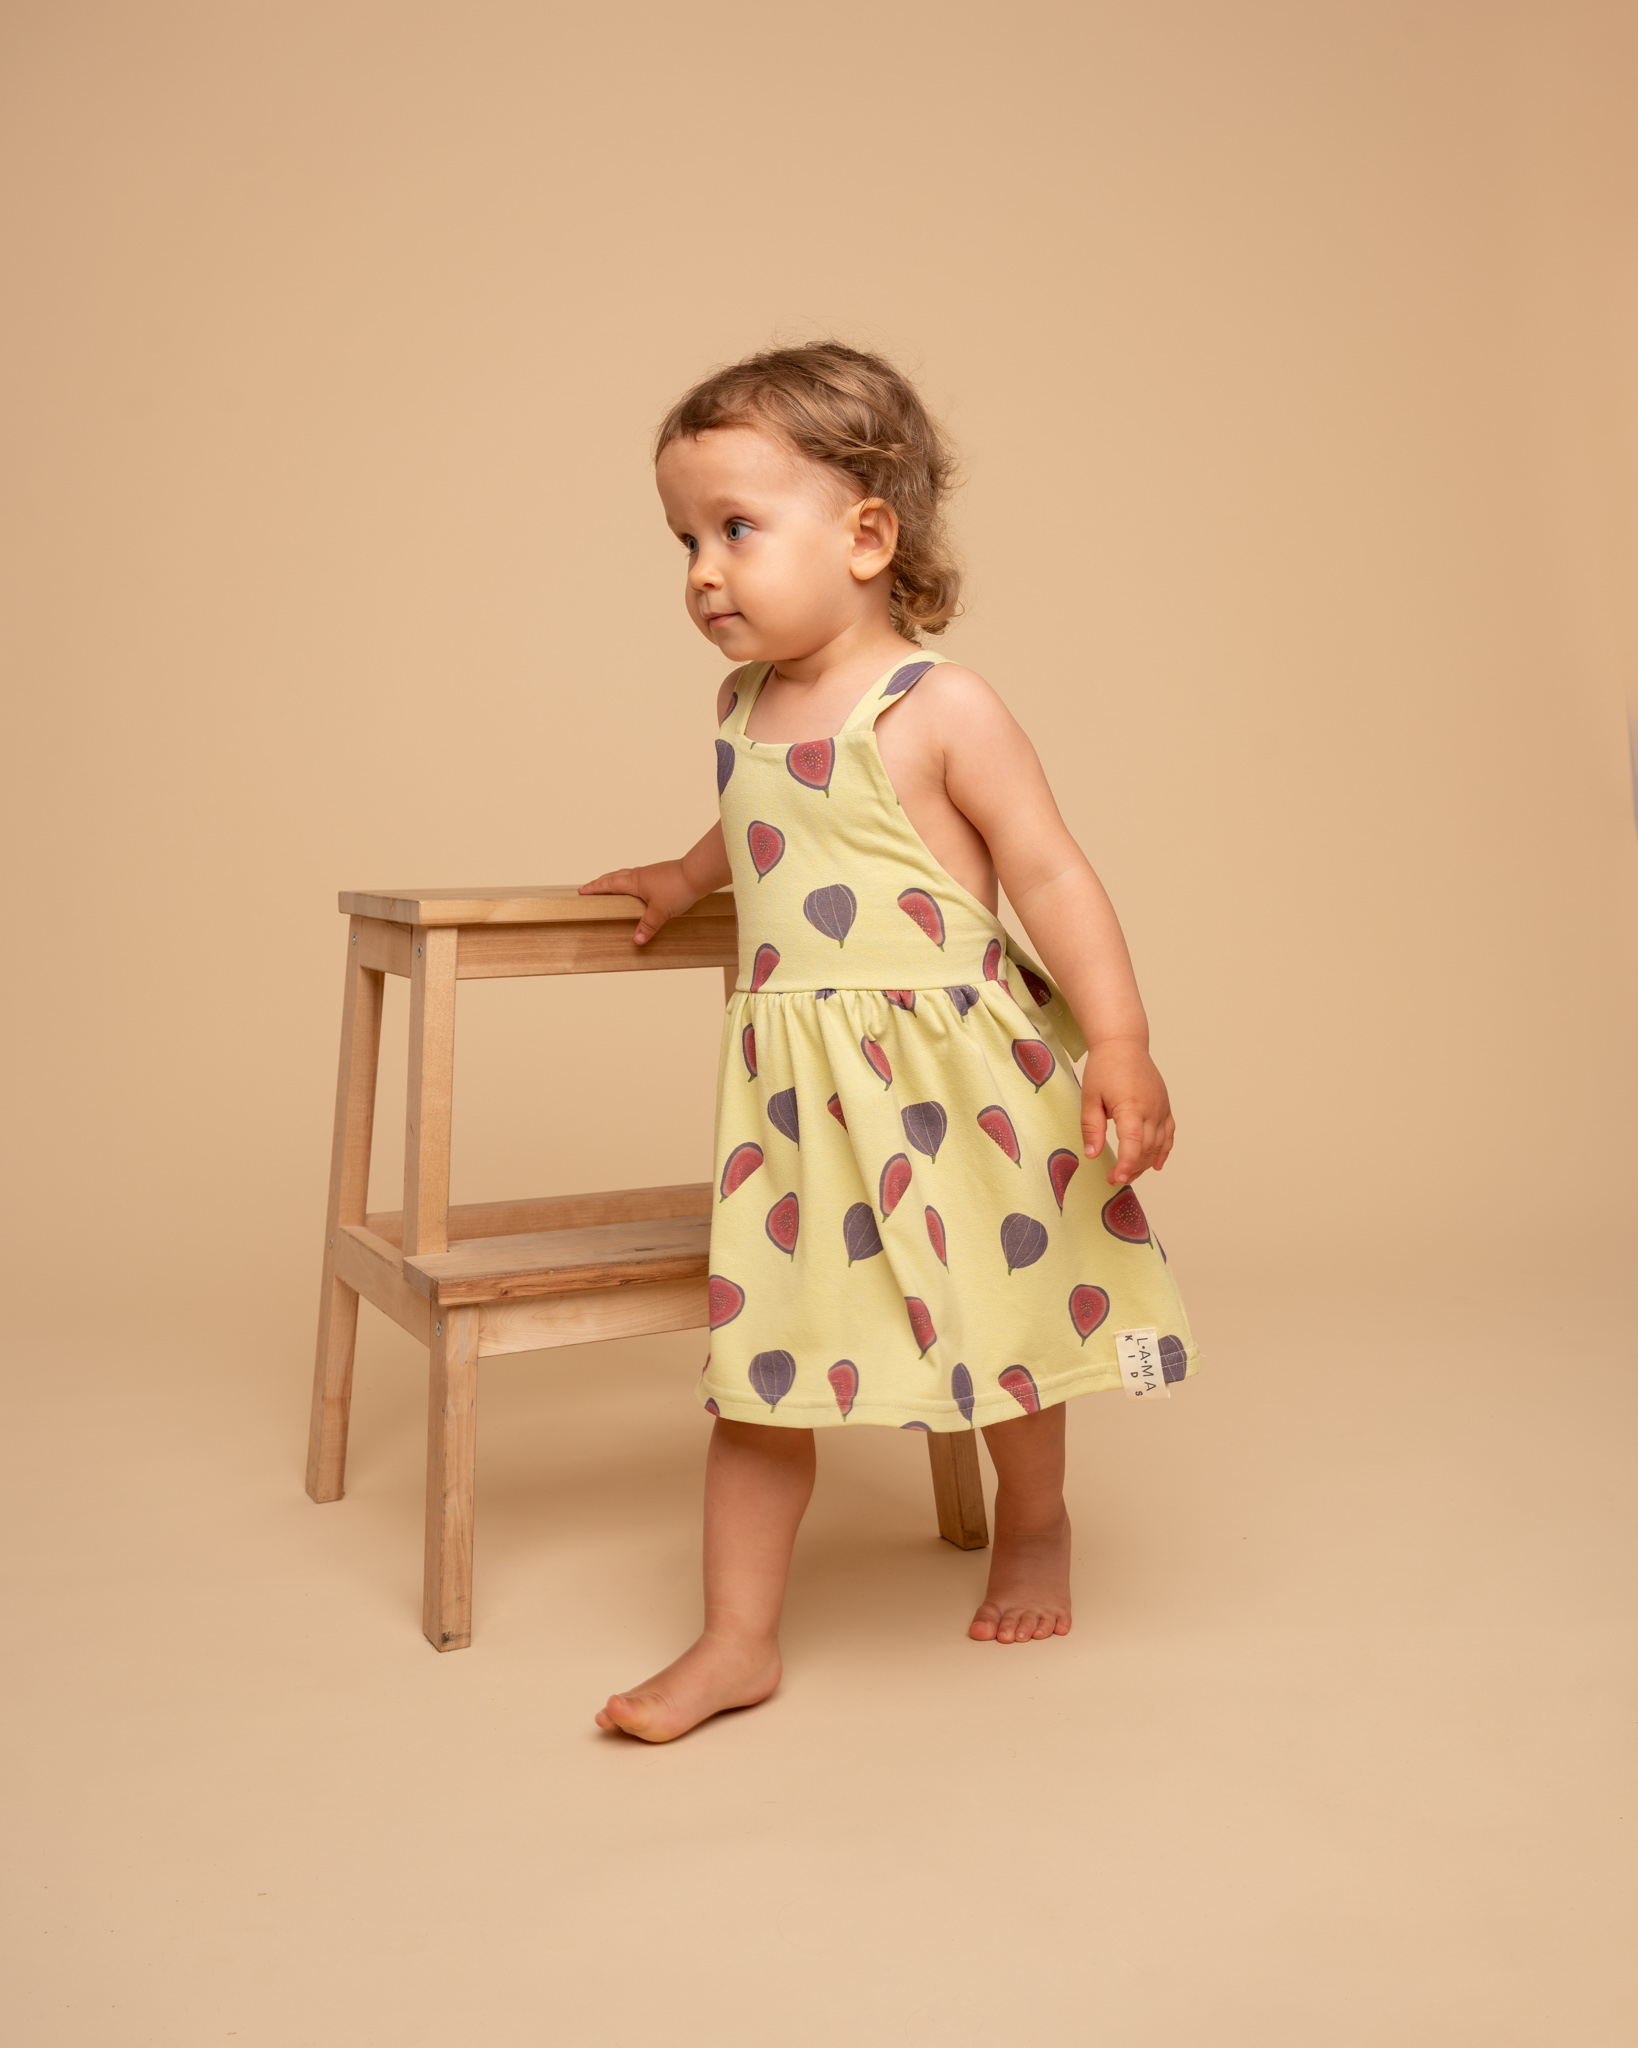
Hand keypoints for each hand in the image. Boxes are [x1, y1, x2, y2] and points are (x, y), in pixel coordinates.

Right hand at [578, 861, 699, 943]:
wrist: (697, 873)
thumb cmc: (678, 888)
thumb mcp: (660, 912)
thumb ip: (648, 926)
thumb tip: (637, 940)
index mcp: (634, 882)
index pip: (608, 884)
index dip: (594, 888)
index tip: (582, 890)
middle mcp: (640, 875)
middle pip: (614, 877)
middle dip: (601, 883)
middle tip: (591, 887)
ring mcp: (650, 873)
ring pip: (627, 875)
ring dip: (615, 880)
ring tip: (611, 887)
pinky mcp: (660, 875)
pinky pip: (639, 877)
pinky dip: (630, 882)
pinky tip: (637, 889)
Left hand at [1080, 1040, 1174, 1183]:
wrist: (1123, 1044)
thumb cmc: (1104, 1067)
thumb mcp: (1090, 1097)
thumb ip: (1092, 1128)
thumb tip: (1092, 1154)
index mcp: (1132, 1106)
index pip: (1133, 1144)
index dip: (1126, 1164)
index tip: (1116, 1178)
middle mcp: (1152, 1109)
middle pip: (1147, 1149)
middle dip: (1132, 1168)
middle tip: (1114, 1178)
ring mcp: (1161, 1108)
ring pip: (1159, 1144)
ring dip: (1145, 1163)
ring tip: (1128, 1174)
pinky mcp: (1164, 1106)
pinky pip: (1169, 1133)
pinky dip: (1164, 1150)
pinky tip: (1156, 1165)